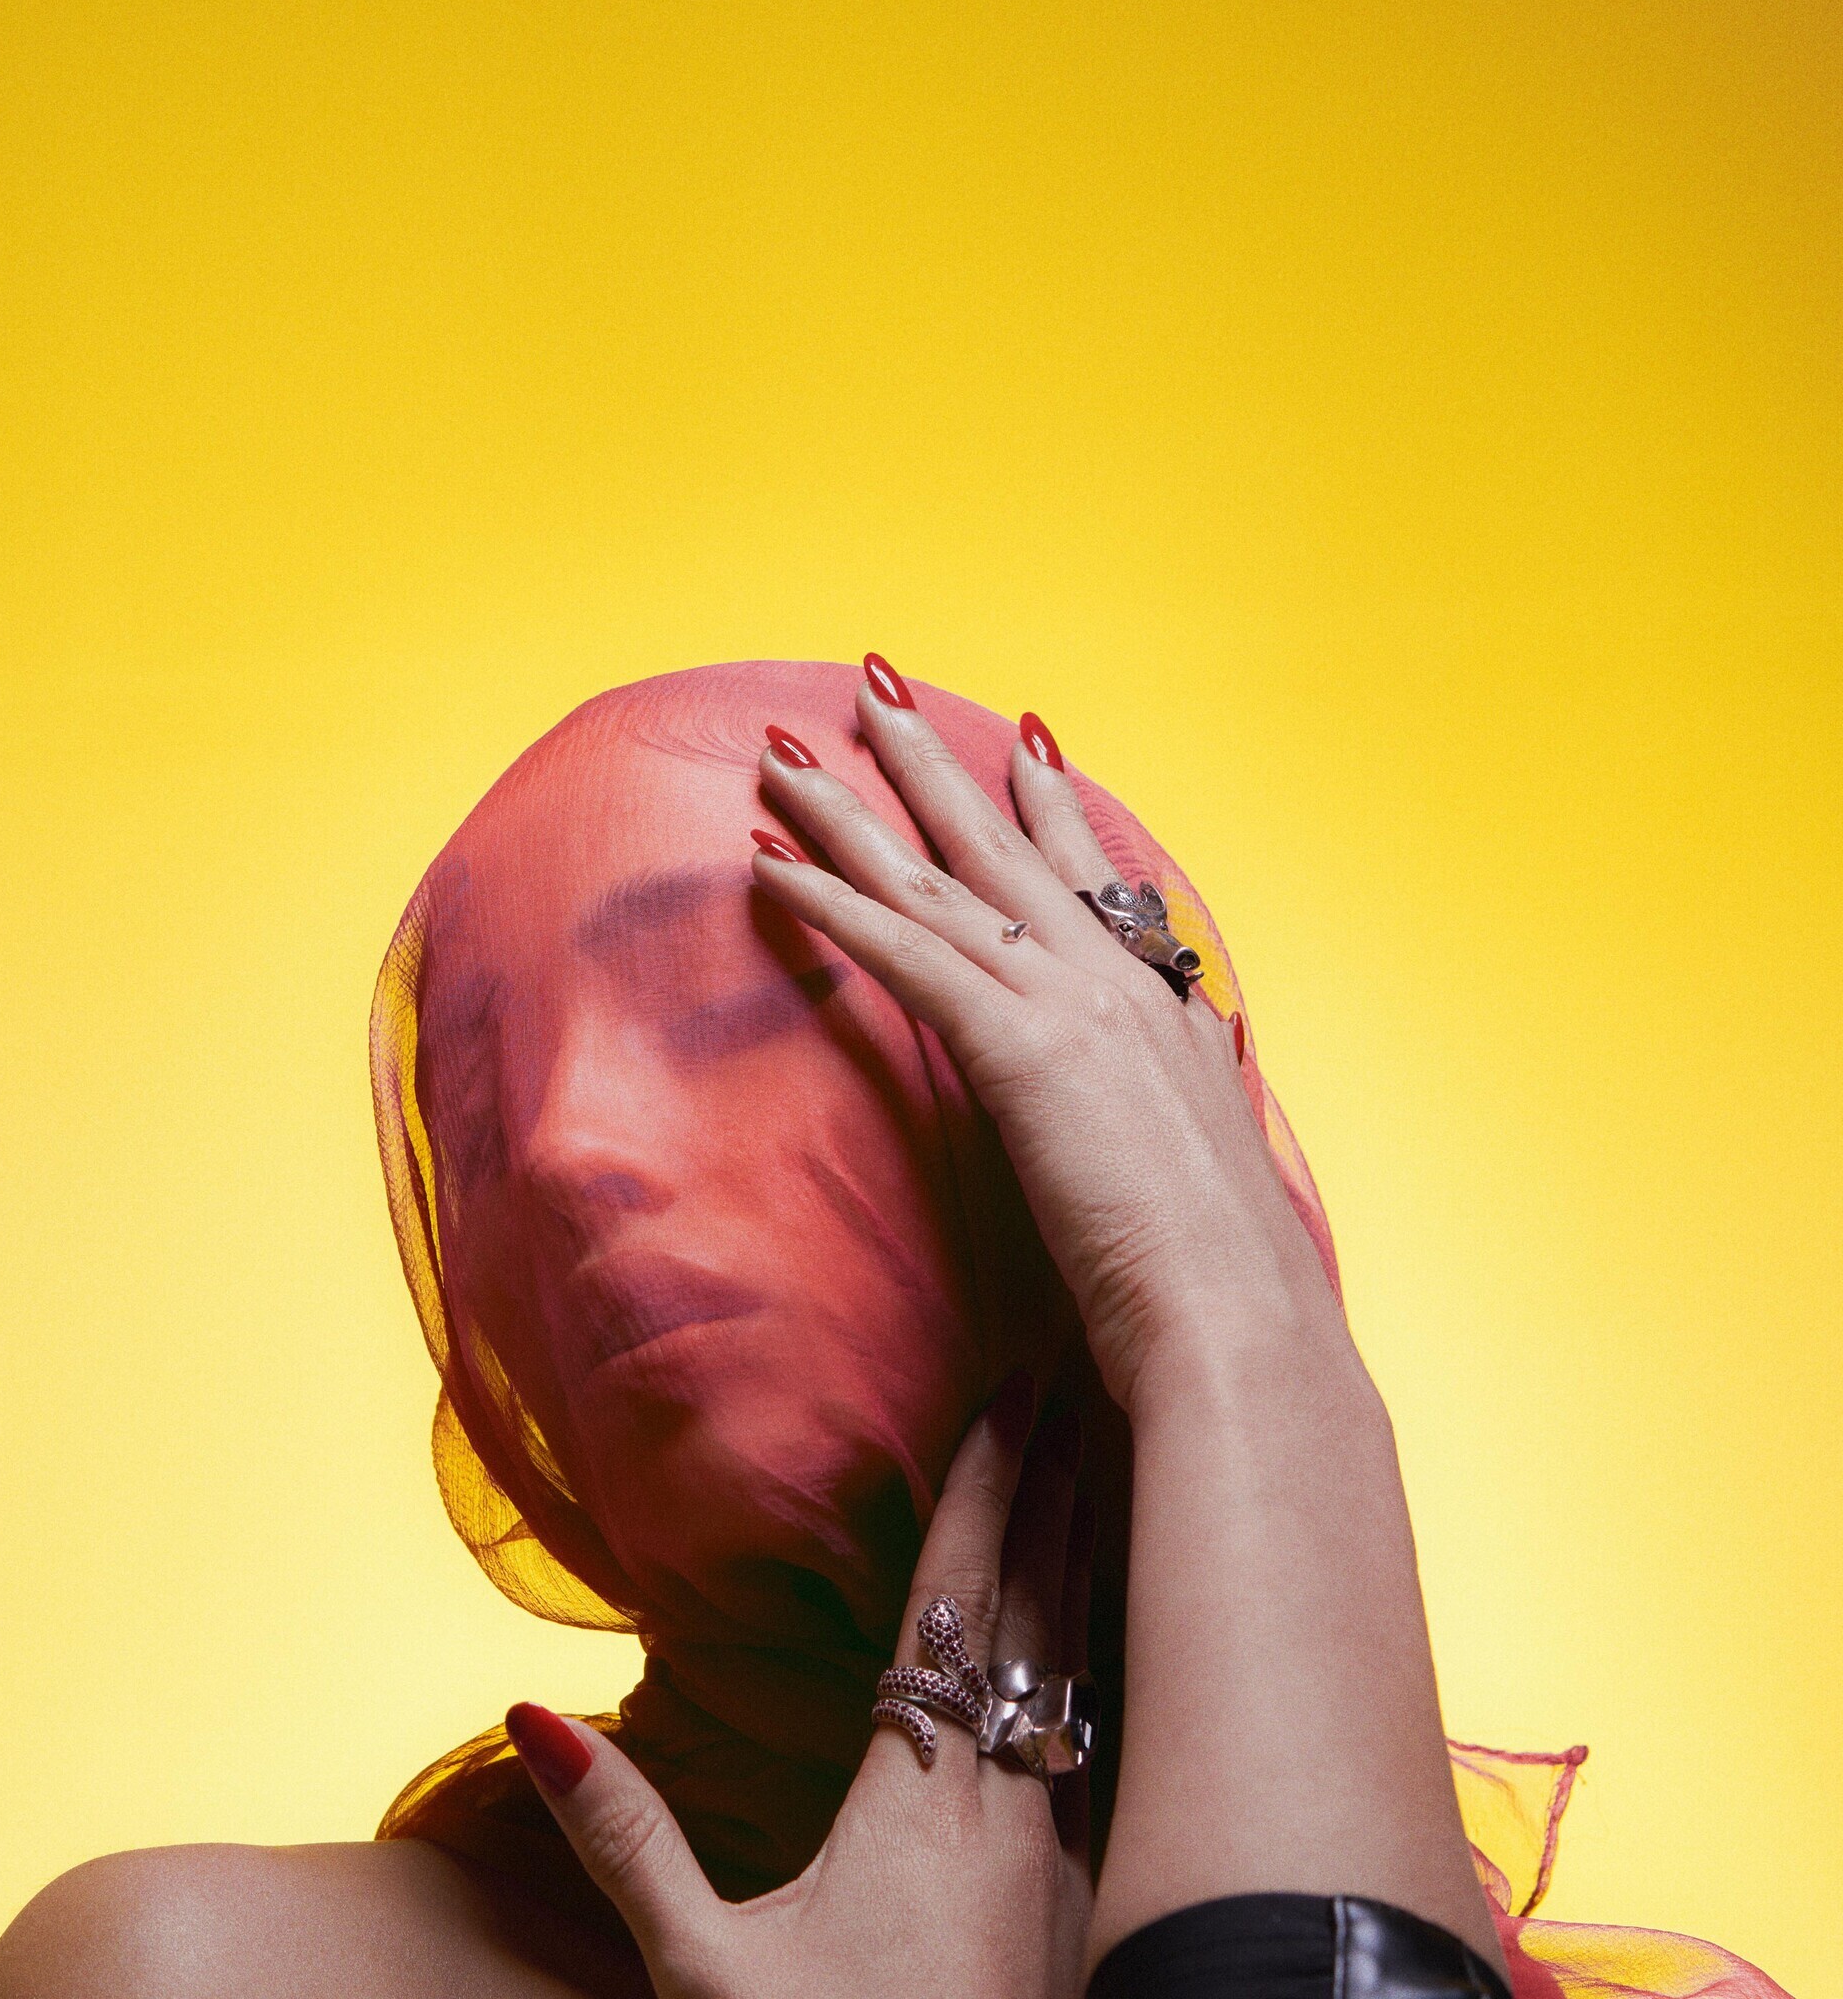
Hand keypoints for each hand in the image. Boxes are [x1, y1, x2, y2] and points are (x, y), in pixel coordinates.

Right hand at [506, 1381, 1093, 1998]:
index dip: (989, 1480)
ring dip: (1104, 1566)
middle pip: (1050, 1608)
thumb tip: (529, 1720)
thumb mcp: (704, 1976)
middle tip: (1096, 1378)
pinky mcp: (1100, 1916)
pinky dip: (1116, 1671)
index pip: (961, 1597)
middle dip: (1071, 1486)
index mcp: (924, 1798)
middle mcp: (1019, 1811)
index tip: (1018, 1382)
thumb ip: (623, 1843)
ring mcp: (1076, 1864)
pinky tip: (1129, 1656)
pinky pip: (1115, 1750)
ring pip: (1096, 1675)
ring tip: (1123, 1473)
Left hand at [750, 674, 1346, 1414]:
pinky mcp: (1019, 1047)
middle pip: (999, 846)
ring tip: (788, 751)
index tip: (1022, 739)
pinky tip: (769, 864)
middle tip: (876, 686)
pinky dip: (829, 901)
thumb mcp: (1207, 1167)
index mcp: (1162, 1008)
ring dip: (849, 810)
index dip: (1048, 804)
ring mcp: (1068, 1004)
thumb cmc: (1224, 1282)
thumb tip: (1193, 1074)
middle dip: (929, 761)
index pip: (1092, 878)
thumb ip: (1184, 1106)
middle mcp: (1114, 982)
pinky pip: (902, 951)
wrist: (1241, 1323)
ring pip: (935, 881)